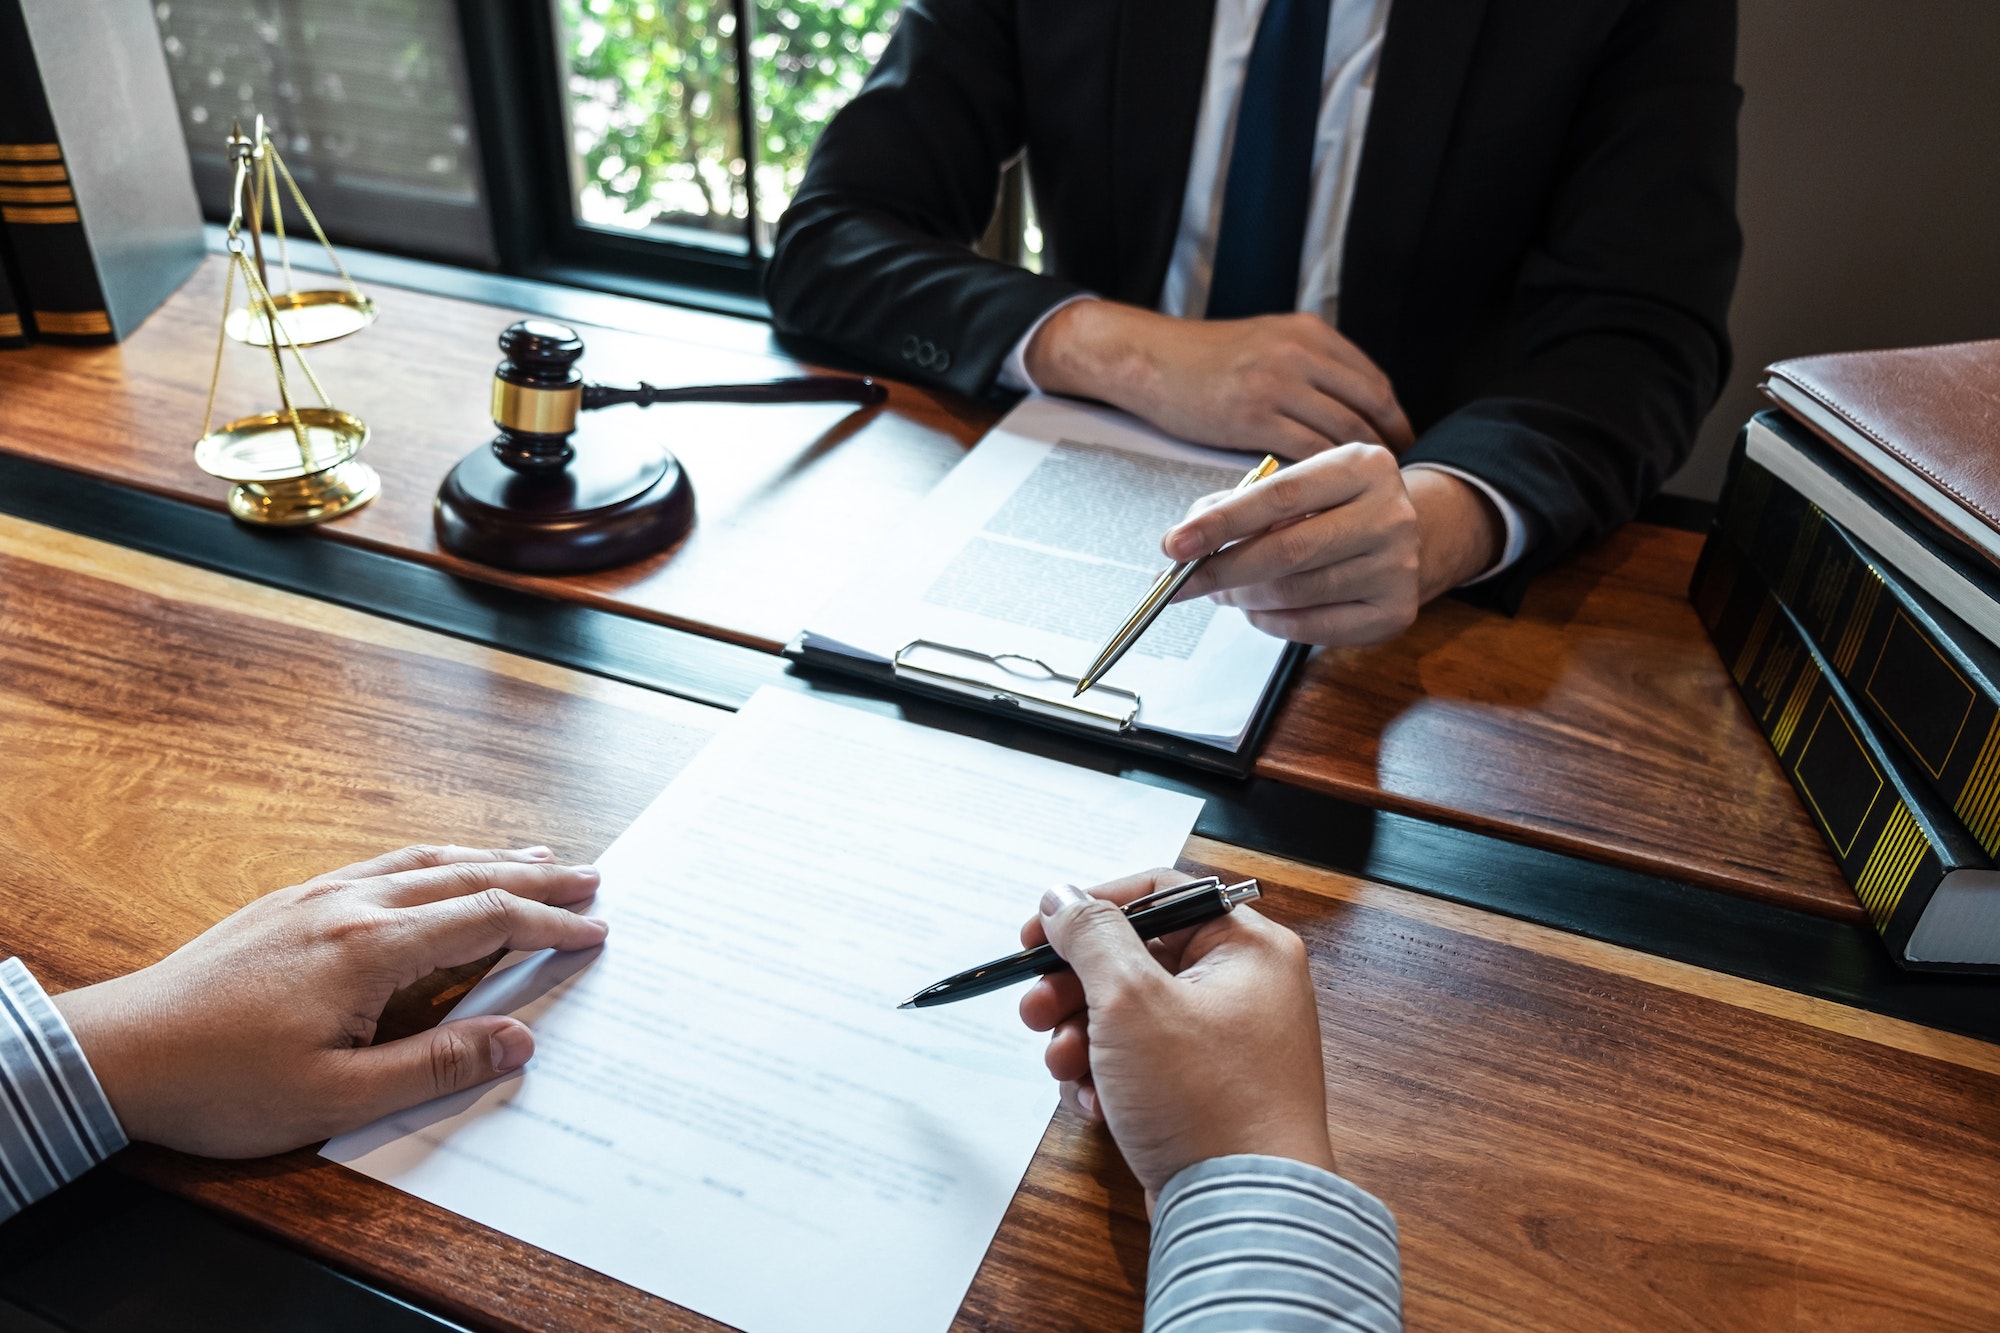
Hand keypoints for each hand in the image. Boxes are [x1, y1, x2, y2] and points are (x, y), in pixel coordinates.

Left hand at [52, 843, 606, 1156]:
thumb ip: (436, 1066)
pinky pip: (383, 864)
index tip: (596, 932)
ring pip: (424, 860)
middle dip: (536, 877)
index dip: (549, 925)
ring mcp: (317, 897)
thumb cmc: (220, 1084)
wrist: (119, 1053)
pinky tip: (440, 866)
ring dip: (488, 857)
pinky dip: (434, 859)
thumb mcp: (338, 1097)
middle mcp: (350, 906)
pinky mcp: (289, 904)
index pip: (486, 921)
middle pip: (465, 876)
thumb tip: (517, 1040)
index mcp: (371, 949)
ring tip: (536, 858)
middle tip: (593, 878)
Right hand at [1017, 871, 1334, 1206]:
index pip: (1159, 896)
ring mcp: (1225, 1042)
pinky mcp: (1205, 1090)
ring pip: (1129, 1015)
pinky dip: (1107, 1078)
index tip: (1037, 933)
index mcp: (1247, 948)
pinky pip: (1141, 1062)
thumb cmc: (1206, 1101)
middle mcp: (1244, 987)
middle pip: (1135, 959)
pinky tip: (1094, 1104)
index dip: (1091, 909)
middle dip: (1073, 988)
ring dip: (1082, 1038)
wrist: (1243, 1212)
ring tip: (1064, 1067)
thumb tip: (1062, 896)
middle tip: (1034, 1010)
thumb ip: (1091, 937)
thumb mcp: (1132, 1001)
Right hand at [1022, 300, 1413, 457]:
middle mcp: (1301, 353)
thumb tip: (1345, 404)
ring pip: (1340, 432)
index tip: (1399, 445)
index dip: (1393, 419)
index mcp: (1310, 333)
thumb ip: (1308, 365)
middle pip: (1369, 406)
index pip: (1373, 380)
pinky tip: (1322, 497)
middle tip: (1392, 479)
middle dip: (1387, 446)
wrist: (1149, 357)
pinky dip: (1320, 479)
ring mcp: (1278, 382)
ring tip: (1362, 495)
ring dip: (1356, 469)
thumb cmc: (1202, 359)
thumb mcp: (1267, 342)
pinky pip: (1305, 452)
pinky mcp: (1252, 414)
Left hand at [1165, 454, 1502, 643]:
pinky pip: (1311, 628)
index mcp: (1361, 466)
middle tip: (1184, 582)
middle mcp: (1389, 514)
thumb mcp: (1296, 485)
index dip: (1221, 523)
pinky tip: (1260, 609)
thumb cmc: (1335, 508)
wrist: (1411, 535)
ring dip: (1244, 598)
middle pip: (1286, 551)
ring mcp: (1398, 567)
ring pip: (1294, 593)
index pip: (1278, 496)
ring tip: (1226, 590)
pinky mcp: (1394, 612)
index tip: (1175, 544)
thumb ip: (1239, 504)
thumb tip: (1186, 536)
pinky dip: (1270, 622)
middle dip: (1222, 571)